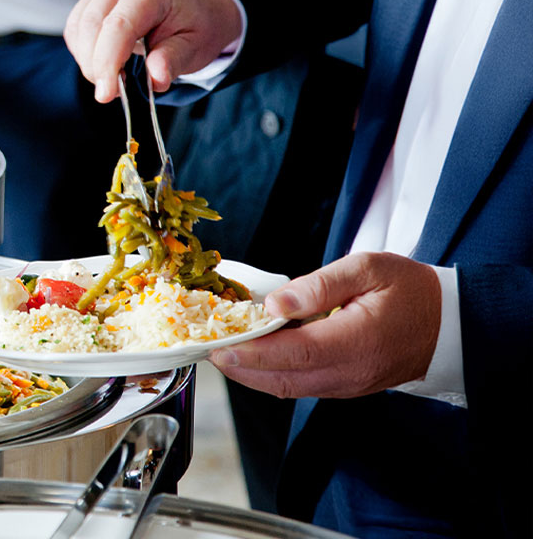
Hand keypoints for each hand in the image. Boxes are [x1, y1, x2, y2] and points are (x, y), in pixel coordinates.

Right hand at [64, 0, 241, 102]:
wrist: (197, 8)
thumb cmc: (196, 25)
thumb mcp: (196, 46)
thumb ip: (174, 60)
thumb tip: (156, 79)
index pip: (118, 27)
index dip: (107, 63)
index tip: (106, 95)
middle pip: (90, 28)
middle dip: (96, 67)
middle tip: (115, 92)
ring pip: (78, 31)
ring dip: (89, 63)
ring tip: (116, 78)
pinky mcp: (91, 4)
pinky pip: (75, 33)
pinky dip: (85, 55)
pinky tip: (107, 66)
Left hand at [210, 252, 441, 398]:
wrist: (448, 324)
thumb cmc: (409, 290)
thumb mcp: (368, 269)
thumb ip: (319, 286)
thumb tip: (275, 303)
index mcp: (357, 341)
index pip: (294, 354)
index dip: (253, 354)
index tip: (220, 347)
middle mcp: (351, 372)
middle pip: (284, 380)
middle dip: (242, 369)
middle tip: (209, 351)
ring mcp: (348, 384)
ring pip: (290, 388)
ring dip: (253, 376)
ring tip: (225, 354)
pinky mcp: (346, 385)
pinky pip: (302, 387)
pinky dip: (273, 376)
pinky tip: (256, 359)